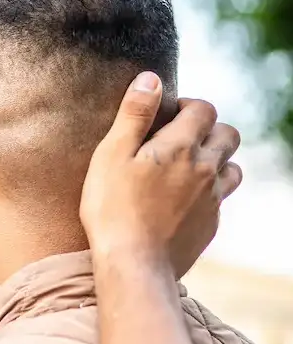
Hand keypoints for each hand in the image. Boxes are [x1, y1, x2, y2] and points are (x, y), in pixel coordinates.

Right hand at [80, 73, 241, 274]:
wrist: (134, 264)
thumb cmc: (113, 208)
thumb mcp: (111, 155)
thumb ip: (134, 114)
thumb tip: (151, 78)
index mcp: (181, 146)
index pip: (203, 109)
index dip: (188, 105)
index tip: (168, 114)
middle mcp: (206, 168)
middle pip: (228, 135)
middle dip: (209, 129)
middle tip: (180, 138)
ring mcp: (213, 199)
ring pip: (232, 167)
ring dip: (216, 159)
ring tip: (187, 167)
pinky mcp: (211, 224)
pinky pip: (221, 198)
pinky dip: (208, 191)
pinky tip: (183, 201)